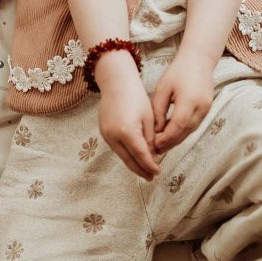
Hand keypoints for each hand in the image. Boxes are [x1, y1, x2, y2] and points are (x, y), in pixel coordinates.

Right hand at [97, 62, 160, 180]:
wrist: (116, 82)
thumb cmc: (135, 96)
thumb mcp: (148, 118)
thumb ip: (150, 139)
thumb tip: (153, 156)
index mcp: (127, 131)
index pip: (141, 155)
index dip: (150, 165)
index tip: (158, 172)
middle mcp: (114, 135)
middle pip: (128, 159)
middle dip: (140, 170)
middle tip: (151, 177)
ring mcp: (106, 134)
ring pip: (121, 155)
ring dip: (133, 164)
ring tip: (144, 170)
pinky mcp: (103, 132)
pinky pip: (116, 148)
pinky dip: (125, 154)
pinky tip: (134, 157)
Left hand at [150, 53, 214, 155]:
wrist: (198, 59)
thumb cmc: (177, 71)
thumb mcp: (162, 89)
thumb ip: (158, 111)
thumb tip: (156, 131)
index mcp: (189, 100)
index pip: (177, 126)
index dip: (166, 138)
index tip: (154, 145)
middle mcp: (201, 107)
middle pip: (185, 132)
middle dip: (171, 143)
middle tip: (156, 151)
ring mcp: (207, 109)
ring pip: (190, 131)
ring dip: (177, 139)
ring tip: (162, 145)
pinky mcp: (207, 109)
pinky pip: (194, 125)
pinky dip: (183, 131)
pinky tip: (172, 134)